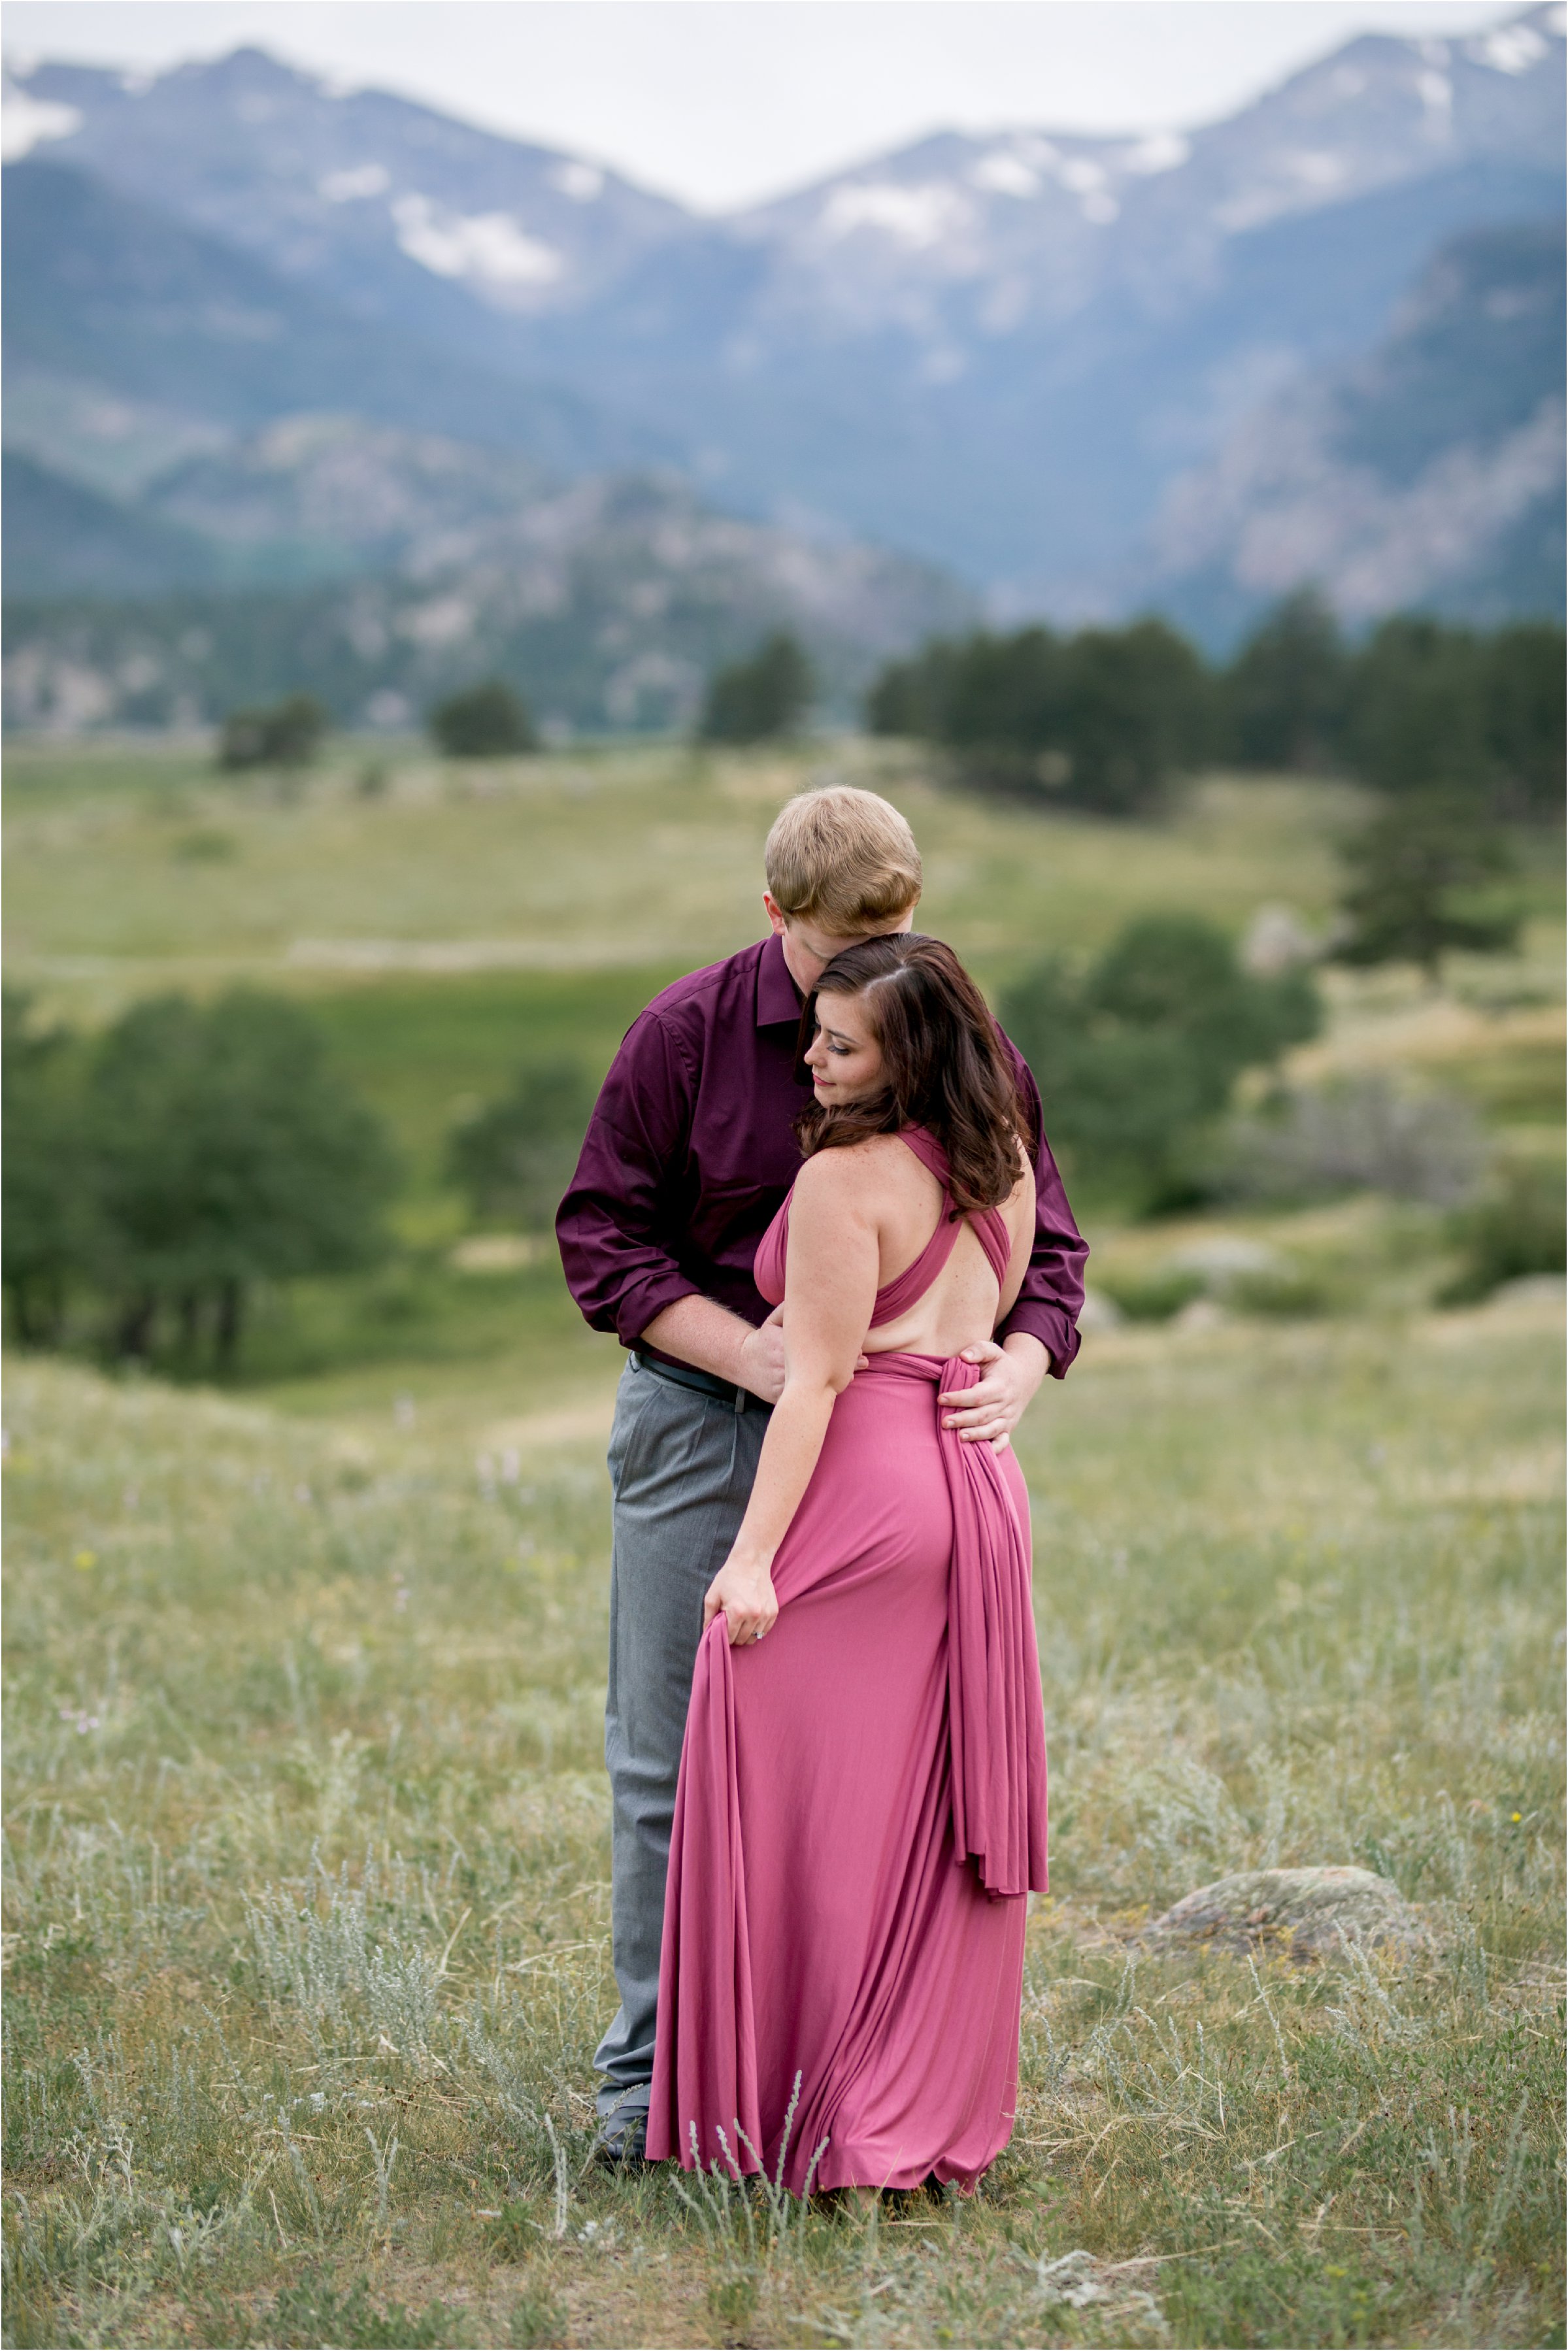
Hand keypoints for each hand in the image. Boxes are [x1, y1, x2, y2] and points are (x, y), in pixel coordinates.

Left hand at [703, 1551, 778, 1645]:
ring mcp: (766, 1614)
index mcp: (737, 1612)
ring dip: (746, 1634)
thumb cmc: (729, 1578)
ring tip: (741, 1622)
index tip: (722, 1630)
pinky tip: (751, 1619)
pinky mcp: (773, 1612)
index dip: (723, 1636)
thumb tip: (707, 1633)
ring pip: (755, 1637)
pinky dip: (757, 1629)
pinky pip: (765, 1631)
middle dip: (734, 1637)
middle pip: (743, 1640)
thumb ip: (708, 1617)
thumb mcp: (712, 1595)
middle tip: (731, 1625)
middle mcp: (754, 1615)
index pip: (730, 1638)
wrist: (751, 1562)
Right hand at [736, 1307, 867, 1403]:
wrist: (743, 1361)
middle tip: (862, 1361)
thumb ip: (790, 1309)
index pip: (815, 1347)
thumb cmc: (764, 1338)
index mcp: (782, 1344)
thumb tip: (813, 1297)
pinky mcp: (779, 1397)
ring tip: (852, 1376)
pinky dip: (817, 1395)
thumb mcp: (775, 1320)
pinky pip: (802, 1398)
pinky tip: (832, 1390)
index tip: (855, 1348)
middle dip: (842, 1366)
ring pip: (812, 1386)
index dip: (837, 1349)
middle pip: (818, 1368)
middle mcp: (781, 1365)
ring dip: (832, 1382)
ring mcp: (780, 1383)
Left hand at [938, 1336, 1048, 1450]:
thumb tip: (963, 1357)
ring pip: (992, 1430)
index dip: (960, 1397)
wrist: (1024, 1377)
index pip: (979, 1395)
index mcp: (1000, 1385)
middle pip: (983, 1415)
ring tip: (958, 1438)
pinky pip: (1003, 1442)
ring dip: (975, 1435)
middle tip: (944, 1422)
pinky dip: (993, 1449)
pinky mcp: (1008, 1428)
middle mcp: (1005, 1404)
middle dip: (963, 1420)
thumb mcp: (993, 1351)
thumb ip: (978, 1350)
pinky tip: (978, 1453)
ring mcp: (1008, 1418)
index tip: (941, 1398)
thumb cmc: (1001, 1364)